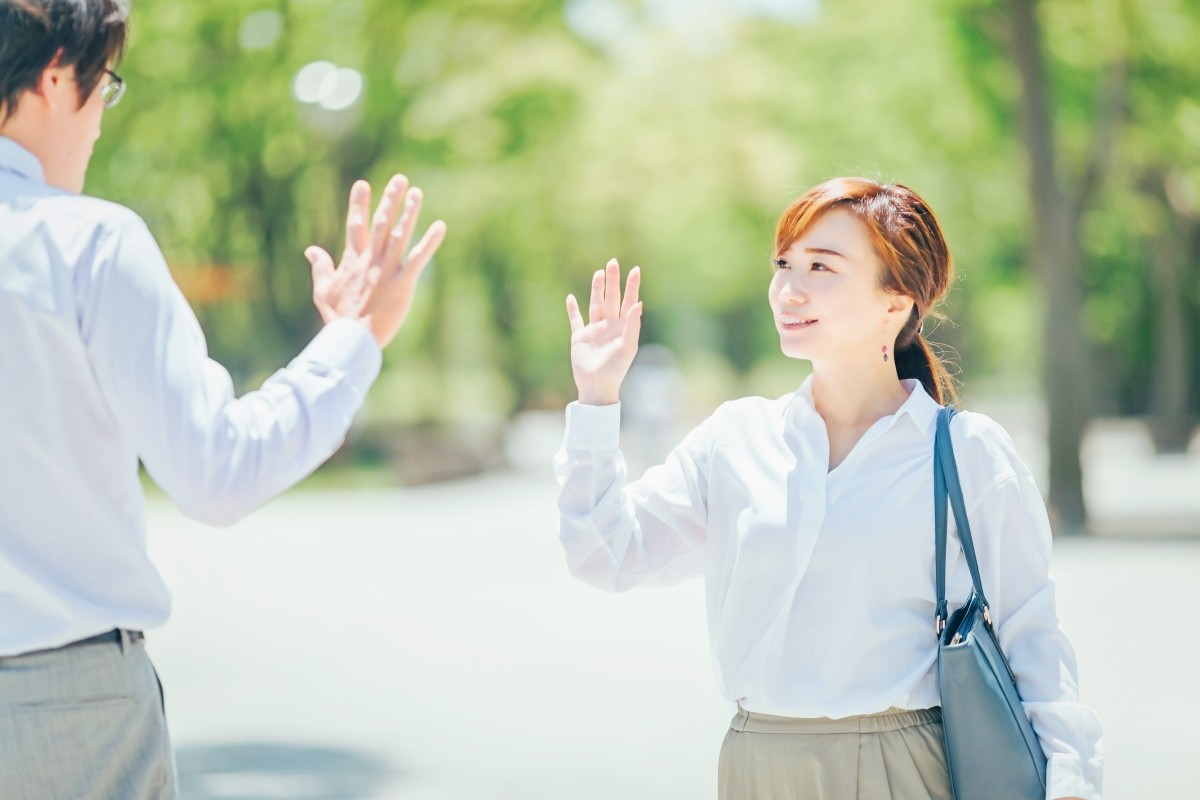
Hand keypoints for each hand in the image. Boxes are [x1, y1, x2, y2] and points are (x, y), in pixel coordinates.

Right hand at [305, 175, 446, 347]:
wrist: (353, 338)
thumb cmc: (338, 318)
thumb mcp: (323, 291)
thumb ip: (320, 267)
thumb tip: (311, 250)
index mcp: (353, 261)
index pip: (356, 226)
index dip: (359, 204)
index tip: (362, 184)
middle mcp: (371, 260)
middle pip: (382, 224)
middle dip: (390, 200)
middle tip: (400, 179)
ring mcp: (387, 269)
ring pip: (400, 234)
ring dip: (410, 213)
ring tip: (417, 192)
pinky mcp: (403, 283)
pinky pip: (419, 258)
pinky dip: (430, 242)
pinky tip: (440, 226)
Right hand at [565, 259, 642, 405]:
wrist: (597, 386)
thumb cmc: (616, 369)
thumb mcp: (628, 347)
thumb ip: (633, 325)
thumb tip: (639, 303)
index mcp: (623, 327)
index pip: (629, 301)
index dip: (632, 286)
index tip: (635, 270)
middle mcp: (609, 325)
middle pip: (611, 298)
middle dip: (612, 281)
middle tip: (613, 263)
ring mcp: (594, 330)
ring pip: (595, 304)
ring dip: (596, 289)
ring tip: (598, 273)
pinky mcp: (580, 337)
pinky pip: (576, 320)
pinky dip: (572, 309)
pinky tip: (570, 298)